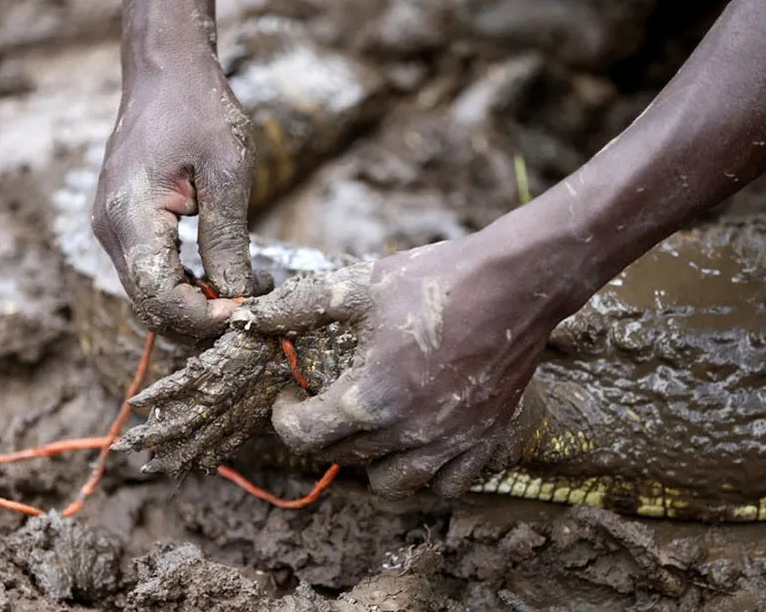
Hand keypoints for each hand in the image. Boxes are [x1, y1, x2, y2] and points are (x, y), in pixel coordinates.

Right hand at [91, 14, 255, 339]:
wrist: (165, 70)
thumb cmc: (198, 109)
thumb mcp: (226, 173)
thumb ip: (227, 239)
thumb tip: (236, 293)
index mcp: (130, 217)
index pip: (158, 296)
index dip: (201, 315)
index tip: (243, 309)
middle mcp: (110, 230)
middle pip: (148, 304)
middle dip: (198, 316)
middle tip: (248, 305)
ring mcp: (111, 228)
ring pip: (146, 292)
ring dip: (192, 301)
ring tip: (241, 289)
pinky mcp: (120, 224)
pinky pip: (147, 270)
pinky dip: (180, 282)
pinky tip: (217, 272)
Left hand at [229, 221, 570, 498]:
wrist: (516, 282)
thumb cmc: (436, 281)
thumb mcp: (358, 286)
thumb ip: (298, 306)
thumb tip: (249, 316)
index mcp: (371, 398)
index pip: (305, 437)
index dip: (284, 418)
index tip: (288, 397)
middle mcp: (410, 431)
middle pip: (346, 456)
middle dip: (325, 432)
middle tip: (326, 401)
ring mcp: (451, 441)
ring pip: (396, 483)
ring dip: (372, 462)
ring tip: (370, 428)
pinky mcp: (485, 438)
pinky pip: (448, 484)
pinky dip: (428, 474)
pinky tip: (419, 442)